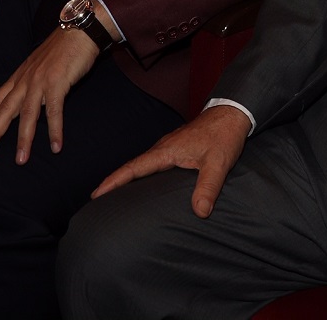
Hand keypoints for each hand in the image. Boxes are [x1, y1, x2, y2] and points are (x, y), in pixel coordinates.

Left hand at [0, 27, 102, 162]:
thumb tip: (27, 97)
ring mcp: (41, 80)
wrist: (79, 29)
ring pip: (27, 114)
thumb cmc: (63, 48)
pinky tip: (56, 146)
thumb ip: (32, 80)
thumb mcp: (40, 64)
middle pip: (6, 108)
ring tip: (20, 159)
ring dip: (24, 138)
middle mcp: (26, 79)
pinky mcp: (58, 82)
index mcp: (21, 75)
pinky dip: (54, 130)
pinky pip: (54, 111)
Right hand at [91, 104, 249, 218]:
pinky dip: (141, 174)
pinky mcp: (176, 148)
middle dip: (113, 182)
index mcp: (166, 151)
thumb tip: (199, 212)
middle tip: (97, 200)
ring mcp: (168, 147)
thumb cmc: (223, 135)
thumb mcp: (218, 163)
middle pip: (132, 167)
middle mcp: (162, 148)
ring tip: (114, 195)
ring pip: (142, 165)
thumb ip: (208, 187)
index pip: (133, 168)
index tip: (95, 194)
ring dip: (127, 178)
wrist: (231, 114)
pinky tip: (144, 184)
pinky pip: (152, 163)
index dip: (113, 181)